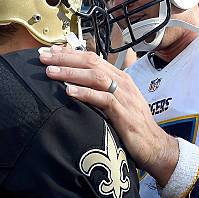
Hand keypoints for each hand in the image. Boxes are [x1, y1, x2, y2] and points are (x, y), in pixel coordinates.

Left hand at [39, 45, 177, 184]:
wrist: (154, 146)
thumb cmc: (132, 126)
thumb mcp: (117, 104)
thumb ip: (101, 92)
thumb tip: (78, 86)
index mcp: (120, 78)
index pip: (92, 58)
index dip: (70, 53)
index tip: (50, 51)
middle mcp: (122, 83)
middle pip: (91, 62)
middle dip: (66, 58)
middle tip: (44, 57)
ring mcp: (124, 97)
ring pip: (96, 76)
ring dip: (71, 73)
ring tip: (51, 72)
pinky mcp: (124, 113)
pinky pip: (103, 98)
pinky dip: (85, 94)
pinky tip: (69, 92)